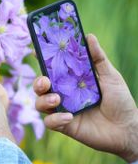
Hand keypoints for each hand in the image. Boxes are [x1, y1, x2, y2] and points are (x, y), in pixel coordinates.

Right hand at [34, 34, 137, 162]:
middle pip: (40, 87)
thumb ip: (98, 58)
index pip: (52, 70)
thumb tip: (88, 36)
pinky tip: (69, 117)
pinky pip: (50, 122)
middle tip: (45, 81)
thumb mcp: (110, 76)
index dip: (42, 61)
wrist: (126, 127)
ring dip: (44, 100)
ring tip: (57, 99)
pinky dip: (56, 119)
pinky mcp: (64, 125)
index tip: (37, 51)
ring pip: (40, 104)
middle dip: (38, 83)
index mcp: (71, 81)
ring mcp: (62, 110)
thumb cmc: (119, 99)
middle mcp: (63, 94)